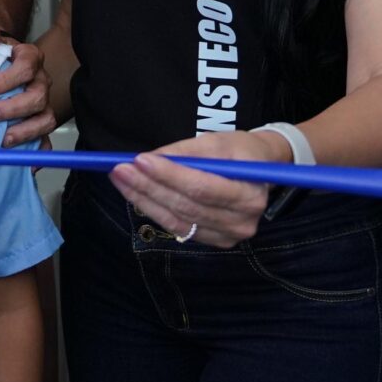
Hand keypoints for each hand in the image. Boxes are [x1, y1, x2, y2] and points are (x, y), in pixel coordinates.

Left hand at [0, 24, 53, 146]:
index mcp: (30, 58)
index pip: (28, 65)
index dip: (10, 78)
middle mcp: (40, 81)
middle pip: (38, 96)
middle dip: (15, 108)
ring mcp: (42, 104)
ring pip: (45, 120)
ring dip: (25, 131)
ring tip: (3, 139)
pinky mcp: (38, 124)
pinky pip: (45, 141)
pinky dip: (37, 154)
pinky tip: (23, 163)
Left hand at [110, 128, 290, 246]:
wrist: (262, 171)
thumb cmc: (240, 152)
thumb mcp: (218, 141)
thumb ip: (186, 151)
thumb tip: (148, 159)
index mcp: (250, 194)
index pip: (202, 188)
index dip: (169, 175)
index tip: (139, 160)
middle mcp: (242, 222)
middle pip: (186, 206)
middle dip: (148, 186)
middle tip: (119, 169)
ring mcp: (228, 236)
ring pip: (178, 219)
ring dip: (144, 199)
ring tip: (121, 179)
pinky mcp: (214, 240)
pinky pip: (178, 227)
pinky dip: (154, 210)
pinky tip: (136, 194)